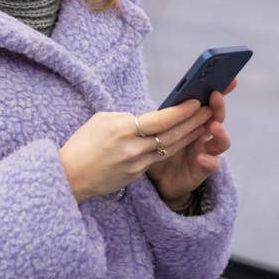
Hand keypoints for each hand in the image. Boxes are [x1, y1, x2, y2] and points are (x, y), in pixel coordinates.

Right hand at [59, 99, 212, 202]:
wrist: (68, 177)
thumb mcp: (102, 120)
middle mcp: (132, 149)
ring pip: (170, 148)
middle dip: (193, 121)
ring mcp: (136, 165)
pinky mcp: (136, 176)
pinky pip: (159, 158)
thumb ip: (128, 118)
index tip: (195, 101)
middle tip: (210, 109)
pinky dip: (174, 146)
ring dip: (190, 135)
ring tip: (205, 122)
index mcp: (122, 130)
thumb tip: (146, 118)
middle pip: (171, 134)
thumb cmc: (82, 143)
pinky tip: (185, 138)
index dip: (180, 111)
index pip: (160, 120)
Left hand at [147, 80, 235, 209]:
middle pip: (218, 117)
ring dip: (220, 133)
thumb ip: (167, 114)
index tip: (226, 75)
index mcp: (195, 120)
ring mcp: (207, 151)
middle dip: (219, 106)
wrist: (158, 178)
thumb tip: (167, 97)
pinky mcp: (204, 169)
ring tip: (213, 126)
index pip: (209, 101)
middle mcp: (205, 134)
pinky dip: (209, 161)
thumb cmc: (159, 148)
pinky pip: (213, 164)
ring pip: (222, 141)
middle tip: (215, 95)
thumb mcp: (160, 128)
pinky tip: (202, 157)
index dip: (220, 88)